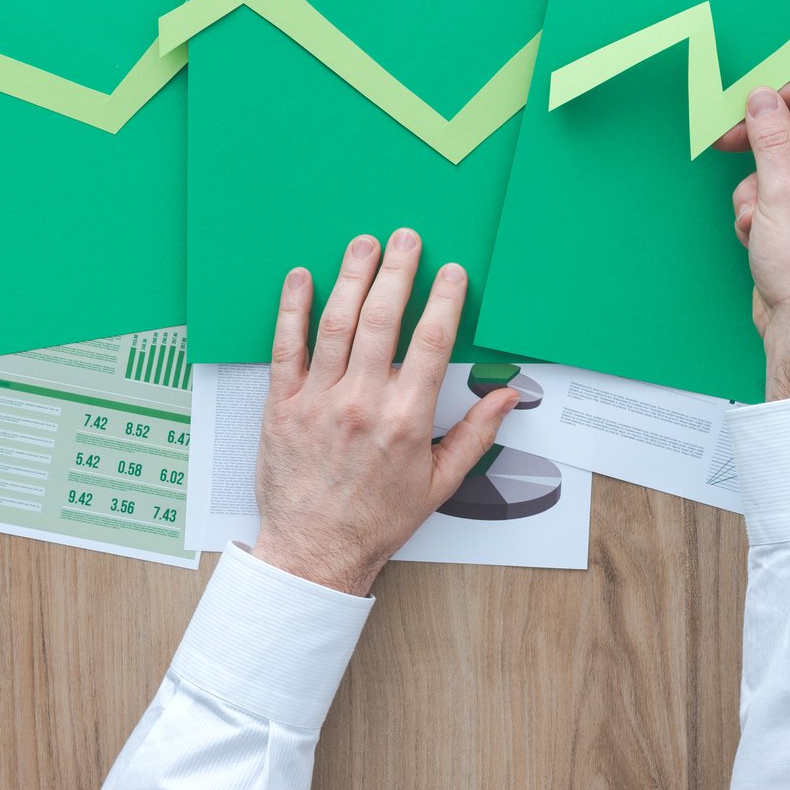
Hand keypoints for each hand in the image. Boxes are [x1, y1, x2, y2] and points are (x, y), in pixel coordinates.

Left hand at [252, 230, 519, 595]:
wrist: (314, 551)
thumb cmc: (377, 519)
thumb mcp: (440, 483)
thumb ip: (476, 433)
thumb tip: (508, 396)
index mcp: (406, 420)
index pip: (433, 342)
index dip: (445, 299)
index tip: (453, 272)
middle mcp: (362, 403)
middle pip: (384, 319)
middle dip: (399, 271)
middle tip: (406, 237)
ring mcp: (319, 402)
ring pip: (337, 323)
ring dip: (352, 276)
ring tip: (364, 244)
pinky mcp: (281, 405)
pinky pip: (286, 347)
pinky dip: (292, 308)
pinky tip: (300, 277)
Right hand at [715, 83, 789, 400]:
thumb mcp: (779, 192)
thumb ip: (770, 138)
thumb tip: (763, 98)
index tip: (757, 101)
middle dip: (763, 151)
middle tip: (727, 141)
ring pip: (784, 169)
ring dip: (757, 189)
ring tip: (754, 217)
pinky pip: (781, 196)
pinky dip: (761, 210)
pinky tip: (756, 234)